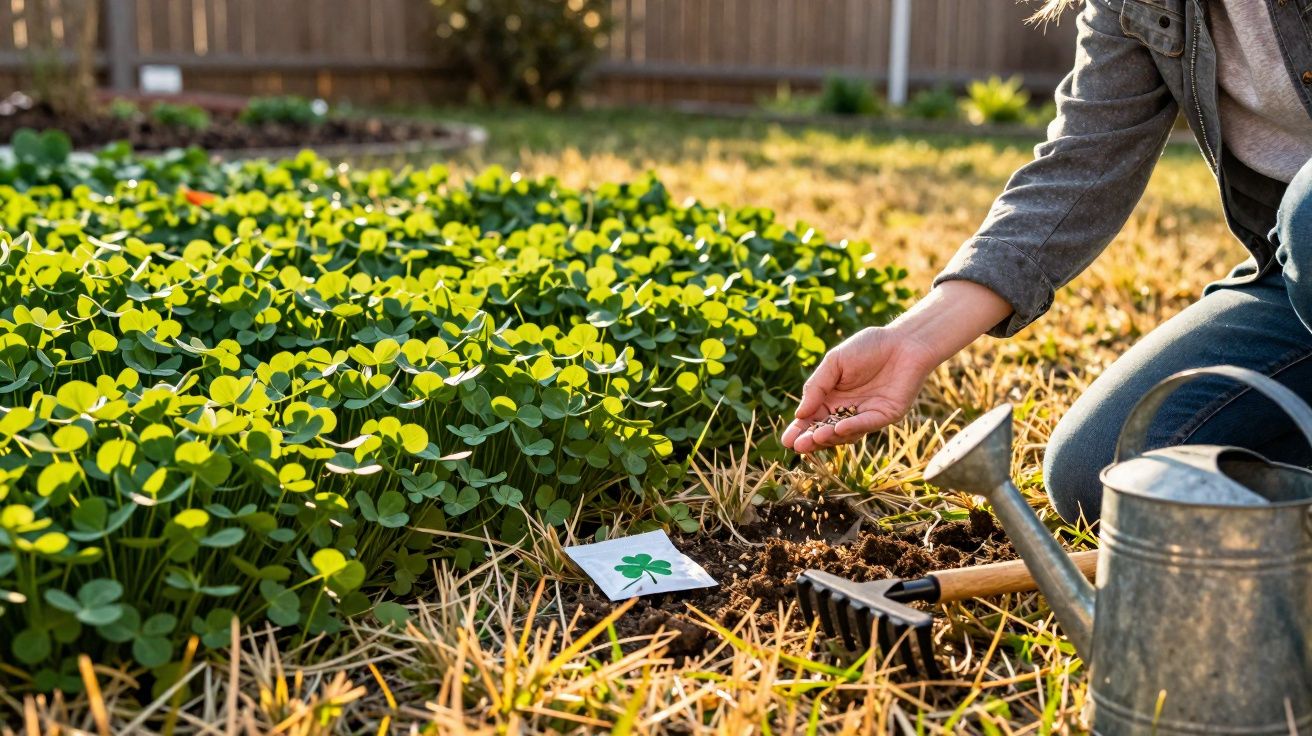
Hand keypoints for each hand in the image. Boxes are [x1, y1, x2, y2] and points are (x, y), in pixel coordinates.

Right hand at [781, 327, 937, 452]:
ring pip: (845, 433)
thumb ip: (817, 387)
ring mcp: (866, 415)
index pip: (812, 418)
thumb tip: (799, 414)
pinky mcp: (885, 416)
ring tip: (815, 437)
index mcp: (832, 397)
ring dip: (830, 436)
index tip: (786, 440)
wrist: (903, 341)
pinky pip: (866, 424)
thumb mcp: (835, 362)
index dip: (800, 430)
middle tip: (798, 446)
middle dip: (811, 439)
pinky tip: (838, 429)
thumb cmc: (867, 347)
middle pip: (826, 430)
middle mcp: (847, 410)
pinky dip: (852, 427)